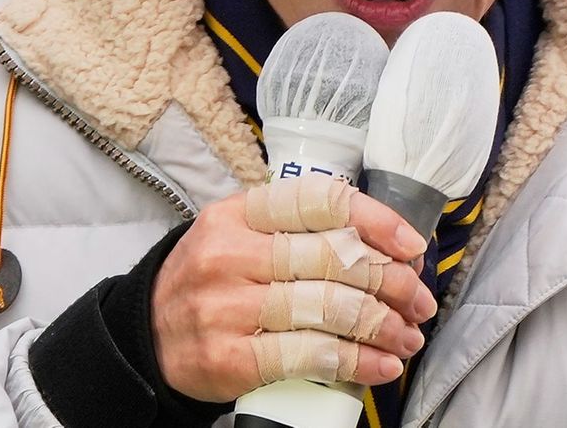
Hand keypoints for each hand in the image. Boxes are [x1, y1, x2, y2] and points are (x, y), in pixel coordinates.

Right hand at [150, 182, 434, 401]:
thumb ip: (300, 231)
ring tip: (408, 336)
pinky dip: (357, 362)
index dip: (376, 221)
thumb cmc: (212, 281)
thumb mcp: (240, 234)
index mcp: (239, 212)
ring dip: (383, 325)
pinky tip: (382, 365)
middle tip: (419, 301)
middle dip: (391, 282)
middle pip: (334, 259)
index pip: (321, 201)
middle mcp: (230, 253)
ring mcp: (226, 306)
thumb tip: (389, 249)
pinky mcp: (229, 357)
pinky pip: (309, 355)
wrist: (147, 338)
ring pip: (329, 308)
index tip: (412, 247)